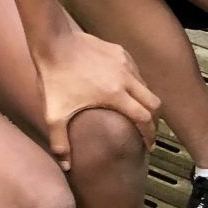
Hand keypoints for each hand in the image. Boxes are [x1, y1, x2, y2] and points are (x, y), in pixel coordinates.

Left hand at [33, 25, 160, 169]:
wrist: (54, 42)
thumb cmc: (55, 78)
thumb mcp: (54, 114)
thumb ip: (60, 142)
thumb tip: (66, 166)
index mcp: (115, 95)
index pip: (144, 119)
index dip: (150, 135)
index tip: (149, 146)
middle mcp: (126, 78)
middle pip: (154, 102)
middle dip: (154, 120)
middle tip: (147, 131)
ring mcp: (124, 62)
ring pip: (145, 85)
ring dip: (144, 101)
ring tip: (135, 111)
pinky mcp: (119, 51)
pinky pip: (135, 70)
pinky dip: (136, 83)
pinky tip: (124, 89)